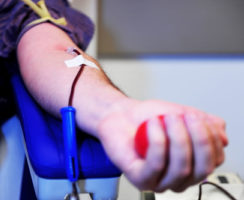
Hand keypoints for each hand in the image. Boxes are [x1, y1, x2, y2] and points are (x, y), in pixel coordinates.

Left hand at [97, 99, 227, 191]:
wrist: (121, 115)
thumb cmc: (148, 118)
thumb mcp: (184, 115)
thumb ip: (206, 124)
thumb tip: (222, 138)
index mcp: (191, 165)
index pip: (214, 161)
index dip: (212, 140)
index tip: (200, 118)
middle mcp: (177, 178)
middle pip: (201, 169)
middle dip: (199, 140)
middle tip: (187, 117)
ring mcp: (158, 181)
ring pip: (180, 169)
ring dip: (179, 139)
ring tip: (169, 118)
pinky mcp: (140, 179)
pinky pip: (156, 165)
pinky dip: (158, 141)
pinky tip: (153, 125)